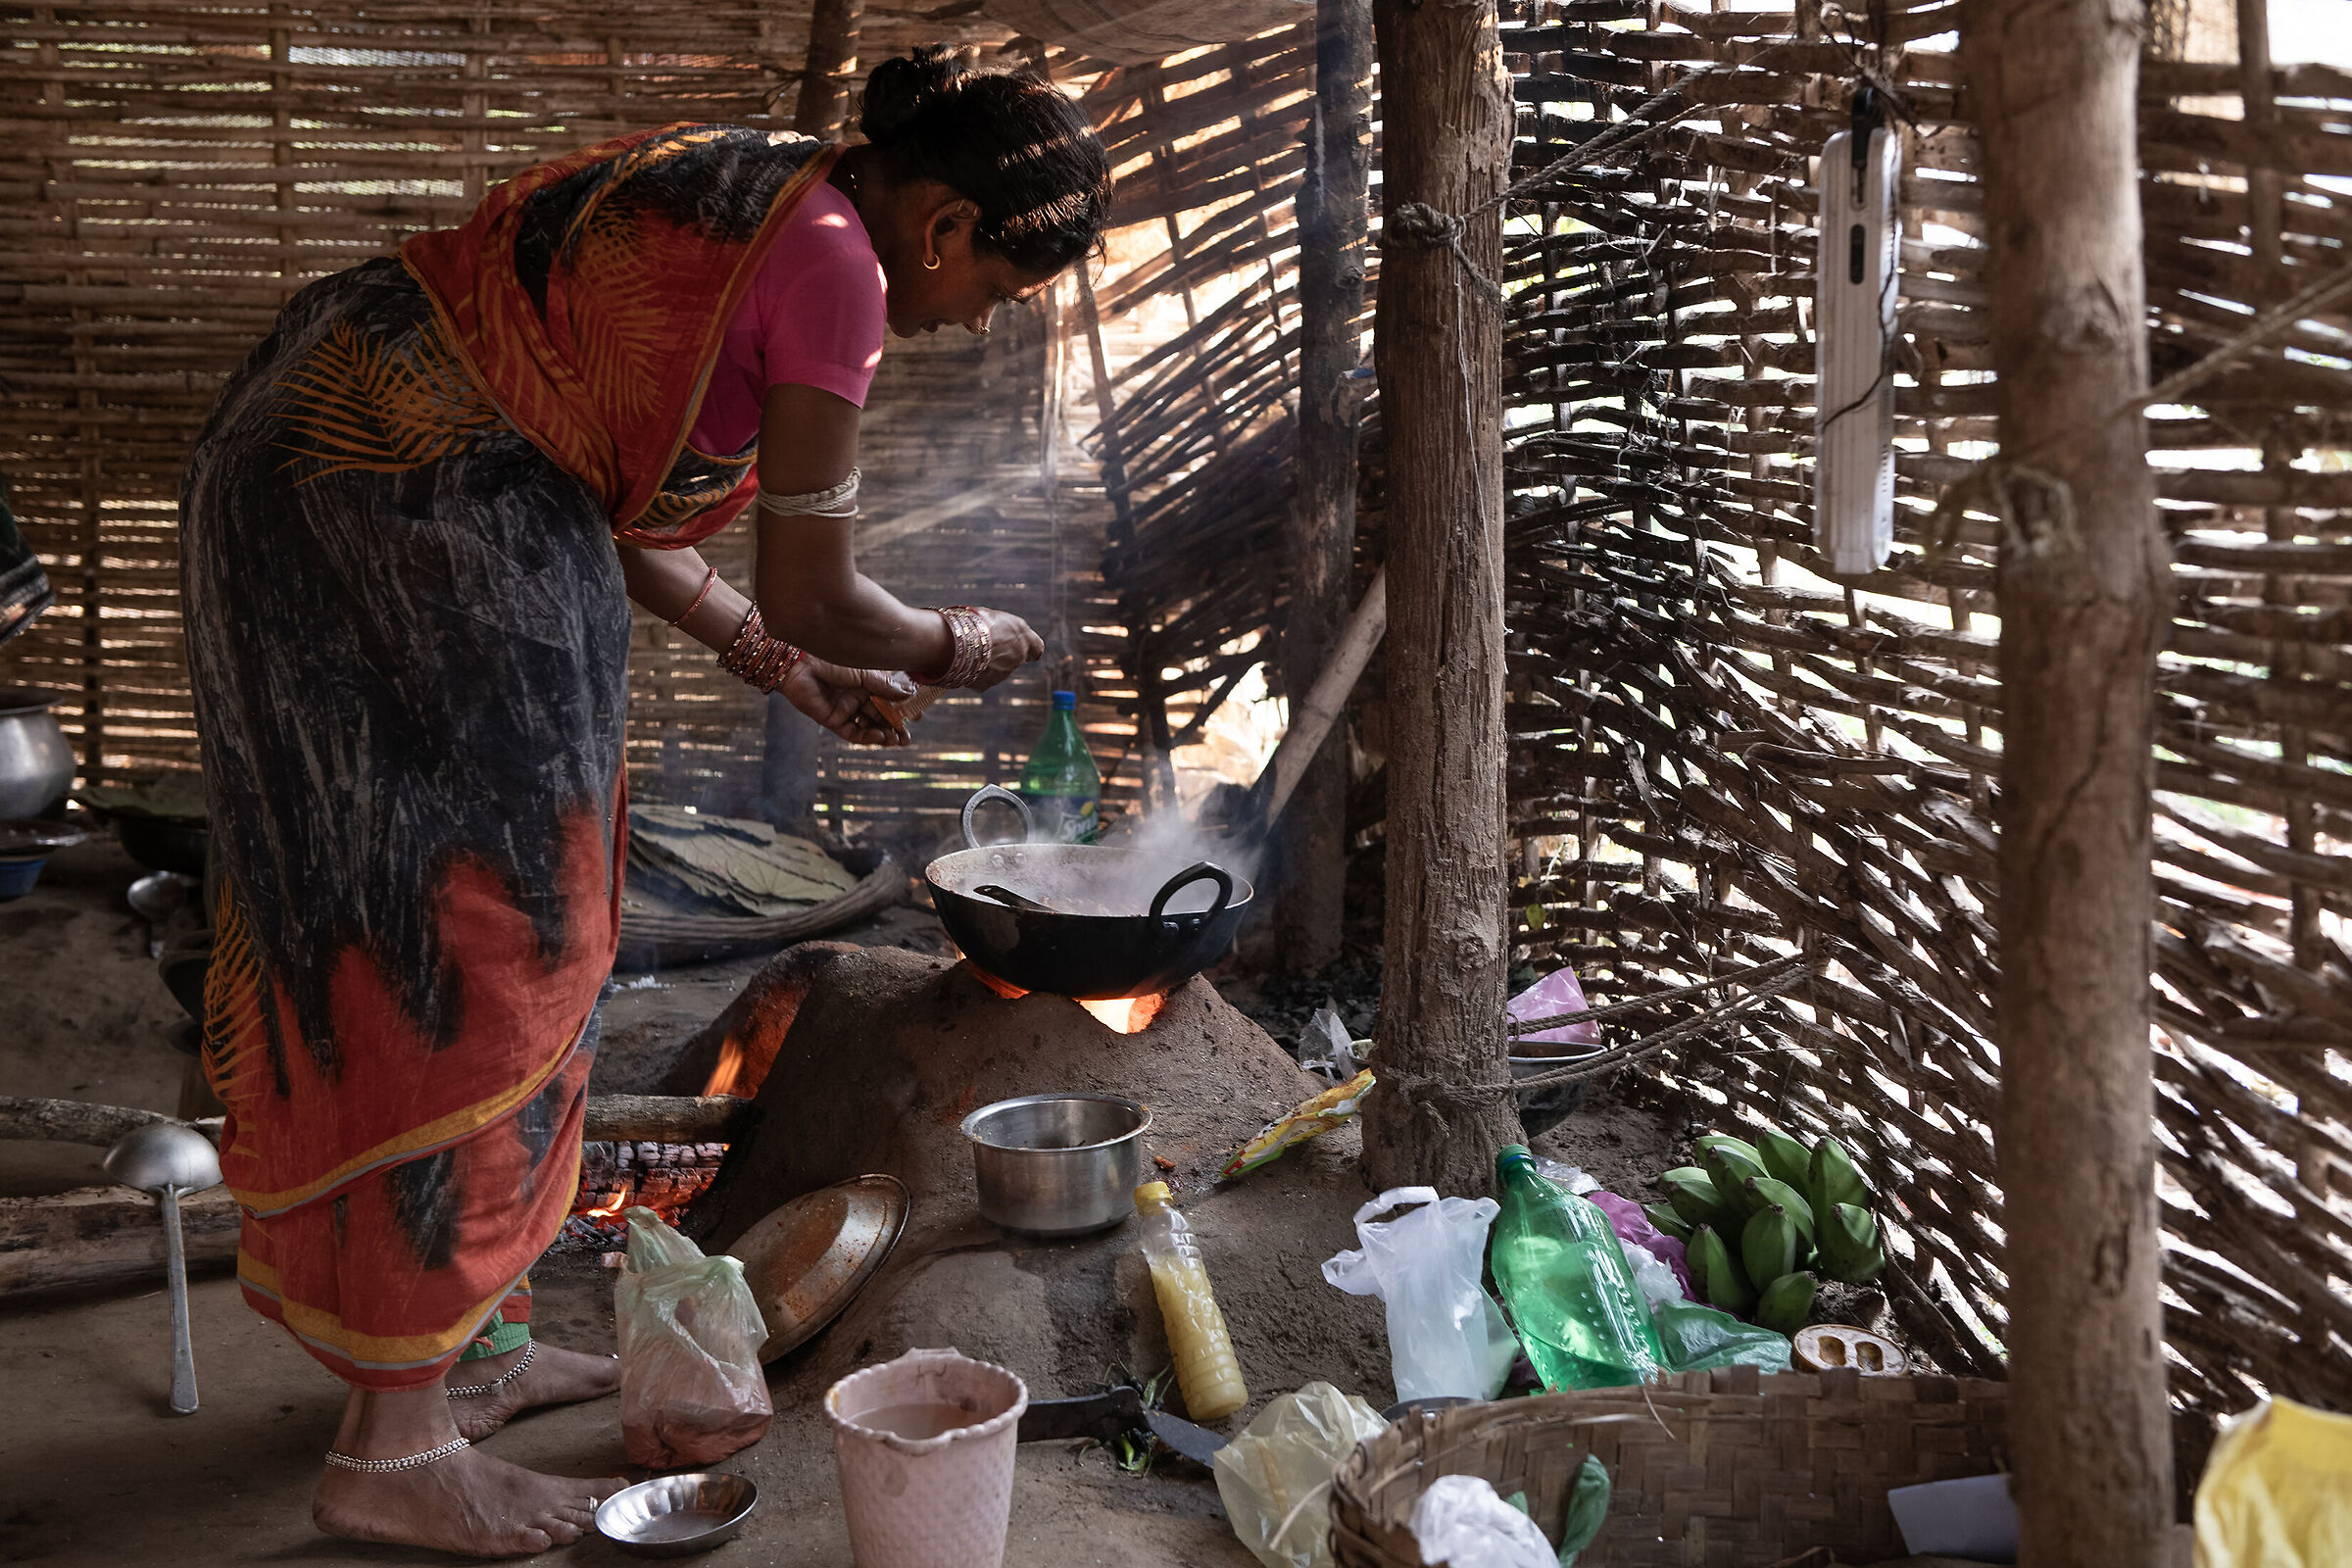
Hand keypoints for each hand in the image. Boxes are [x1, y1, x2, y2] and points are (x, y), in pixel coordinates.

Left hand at [782, 657, 916, 746]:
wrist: (802, 663)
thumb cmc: (831, 660)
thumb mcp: (864, 673)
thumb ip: (884, 686)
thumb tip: (908, 695)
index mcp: (865, 683)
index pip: (888, 701)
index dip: (902, 710)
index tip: (916, 717)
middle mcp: (856, 698)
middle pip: (880, 717)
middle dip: (894, 728)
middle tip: (907, 737)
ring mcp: (844, 710)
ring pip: (868, 727)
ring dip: (883, 735)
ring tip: (897, 740)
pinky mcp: (832, 720)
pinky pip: (852, 733)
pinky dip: (867, 737)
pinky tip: (879, 736)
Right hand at [971, 608, 1043, 690]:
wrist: (959, 641)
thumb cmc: (975, 622)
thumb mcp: (993, 616)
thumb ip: (1002, 626)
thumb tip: (997, 627)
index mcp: (1023, 636)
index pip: (1037, 648)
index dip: (1029, 648)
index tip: (1018, 645)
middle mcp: (1019, 656)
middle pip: (1015, 659)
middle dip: (1004, 654)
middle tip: (986, 646)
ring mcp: (1005, 672)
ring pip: (999, 670)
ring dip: (989, 664)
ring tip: (970, 652)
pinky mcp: (988, 684)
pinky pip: (982, 679)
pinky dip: (975, 674)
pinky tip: (963, 664)